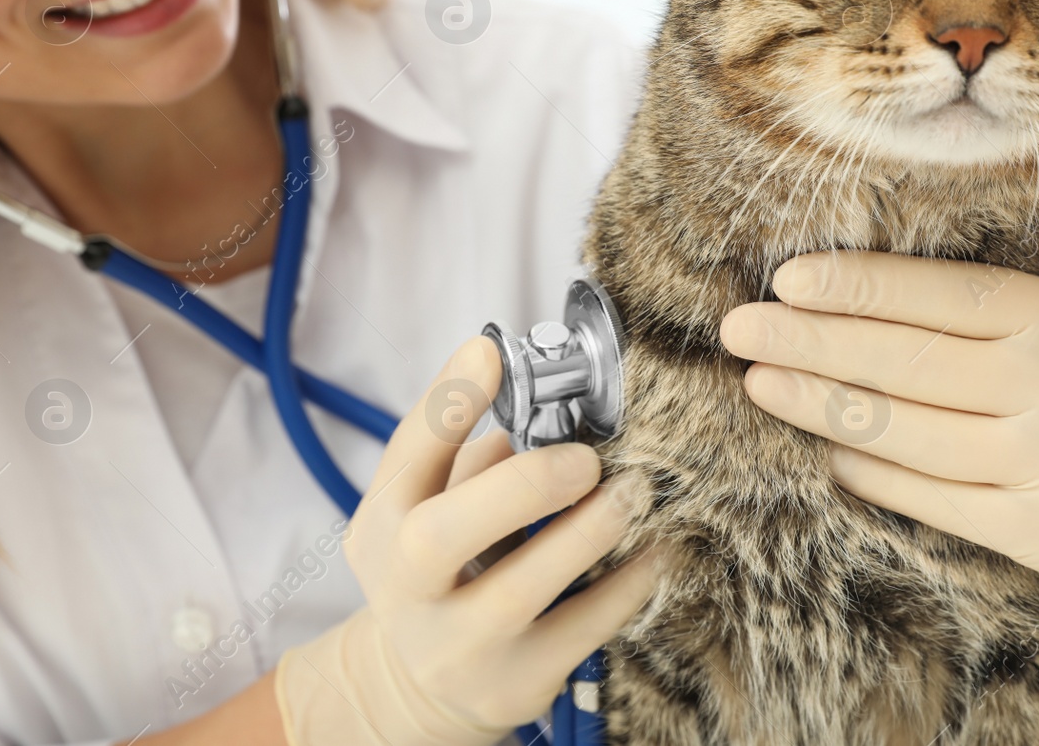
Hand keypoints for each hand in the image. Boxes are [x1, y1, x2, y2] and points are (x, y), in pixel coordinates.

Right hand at [273, 337, 657, 745]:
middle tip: (584, 457)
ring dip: (589, 530)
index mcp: (381, 527)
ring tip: (634, 490)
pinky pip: (583, 628)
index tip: (492, 352)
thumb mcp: (432, 510)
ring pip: (521, 589)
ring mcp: (458, 644)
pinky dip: (628, 583)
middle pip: (441, 537)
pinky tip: (658, 548)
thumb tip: (546, 396)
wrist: (423, 686)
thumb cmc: (444, 567)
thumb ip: (474, 457)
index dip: (447, 401)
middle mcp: (406, 589)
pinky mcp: (514, 682)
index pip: (404, 456)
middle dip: (520, 486)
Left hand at [716, 210, 1038, 636]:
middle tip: (737, 328)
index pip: (953, 298)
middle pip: (916, 366)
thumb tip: (1005, 171)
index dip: (865, 288)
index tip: (788, 276)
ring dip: (824, 408)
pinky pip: (938, 502)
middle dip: (815, 343)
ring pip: (914, 437)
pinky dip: (873, 473)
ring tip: (758, 382)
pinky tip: (823, 446)